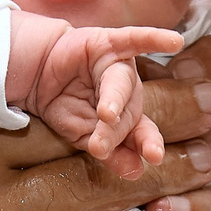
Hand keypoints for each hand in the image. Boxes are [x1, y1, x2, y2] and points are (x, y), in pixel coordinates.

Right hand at [9, 12, 181, 175]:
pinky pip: (133, 39)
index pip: (141, 132)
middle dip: (114, 131)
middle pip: (129, 111)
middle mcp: (130, 92)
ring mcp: (120, 66)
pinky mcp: (109, 43)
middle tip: (98, 148)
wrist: (36, 72)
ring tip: (105, 115)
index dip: (147, 144)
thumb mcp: (81, 135)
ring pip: (121, 84)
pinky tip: (174, 41)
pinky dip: (154, 38)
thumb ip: (109, 152)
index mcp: (127, 116)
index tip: (153, 159)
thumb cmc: (63, 104)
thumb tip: (136, 172)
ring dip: (114, 100)